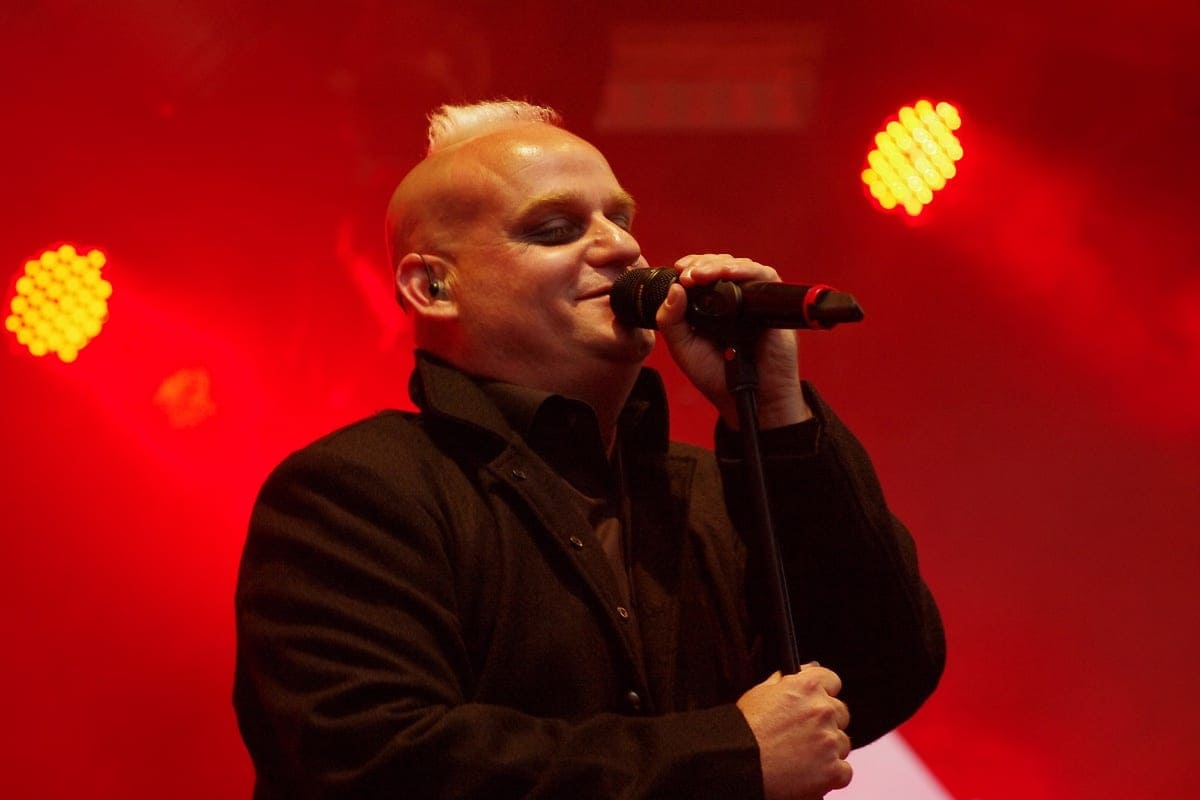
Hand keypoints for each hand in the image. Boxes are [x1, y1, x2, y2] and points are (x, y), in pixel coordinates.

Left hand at [655, 254, 810, 428]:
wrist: (750, 398)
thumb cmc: (718, 375)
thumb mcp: (684, 349)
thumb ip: (672, 322)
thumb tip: (674, 288)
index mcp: (710, 305)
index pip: (702, 273)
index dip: (692, 265)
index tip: (679, 269)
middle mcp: (732, 298)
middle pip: (720, 264)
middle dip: (702, 263)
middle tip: (688, 273)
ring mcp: (753, 299)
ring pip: (740, 266)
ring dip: (719, 265)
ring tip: (702, 274)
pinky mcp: (772, 304)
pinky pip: (764, 277)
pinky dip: (746, 271)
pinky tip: (729, 274)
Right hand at [736, 665, 852, 799]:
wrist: (739, 763)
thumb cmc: (744, 730)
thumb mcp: (761, 693)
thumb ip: (787, 680)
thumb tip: (808, 669)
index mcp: (806, 687)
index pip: (832, 680)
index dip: (824, 692)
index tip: (816, 703)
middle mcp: (822, 710)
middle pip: (841, 713)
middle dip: (827, 723)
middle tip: (804, 736)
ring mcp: (829, 740)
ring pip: (842, 743)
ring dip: (828, 750)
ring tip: (801, 758)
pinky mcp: (832, 769)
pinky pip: (844, 771)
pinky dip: (831, 775)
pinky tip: (810, 774)